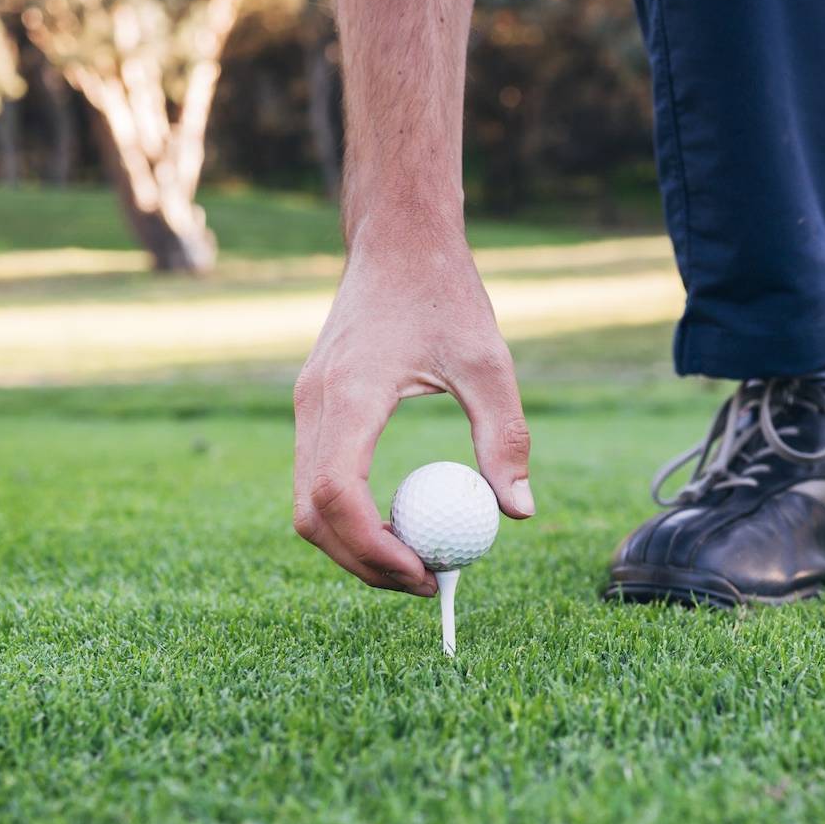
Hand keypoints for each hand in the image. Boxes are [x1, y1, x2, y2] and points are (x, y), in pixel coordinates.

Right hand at [293, 234, 533, 594]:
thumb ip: (504, 437)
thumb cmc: (445, 294)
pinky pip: (317, 482)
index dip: (374, 548)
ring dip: (354, 546)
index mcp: (350, 395)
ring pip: (306, 505)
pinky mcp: (314, 409)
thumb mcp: (488, 362)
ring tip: (415, 559)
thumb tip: (517, 512)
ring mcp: (307, 408)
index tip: (425, 573)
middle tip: (427, 582)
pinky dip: (349, 518)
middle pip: (312, 515)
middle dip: (363, 563)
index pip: (338, 494)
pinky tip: (399, 522)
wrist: (397, 241)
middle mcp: (314, 406)